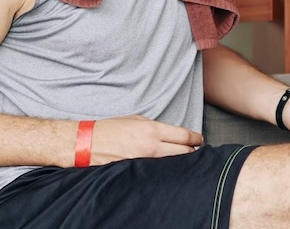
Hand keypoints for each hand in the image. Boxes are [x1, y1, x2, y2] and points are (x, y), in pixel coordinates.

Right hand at [87, 116, 202, 165]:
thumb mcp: (136, 119)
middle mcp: (151, 146)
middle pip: (183, 151)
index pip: (183, 136)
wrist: (89, 143)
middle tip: (195, 149)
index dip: (195, 138)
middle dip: (191, 150)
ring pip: (173, 162)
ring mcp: (145, 160)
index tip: (199, 139)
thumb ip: (156, 126)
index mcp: (152, 130)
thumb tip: (171, 133)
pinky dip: (166, 167)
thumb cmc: (111, 129)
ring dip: (181, 159)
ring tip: (184, 156)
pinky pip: (159, 169)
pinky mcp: (138, 170)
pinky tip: (167, 165)